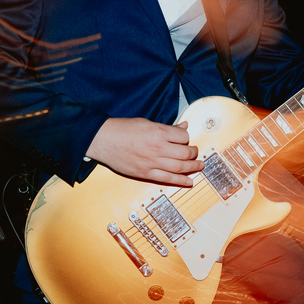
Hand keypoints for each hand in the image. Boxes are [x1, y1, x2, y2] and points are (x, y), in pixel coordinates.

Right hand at [86, 118, 202, 186]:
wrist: (104, 140)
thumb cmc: (122, 129)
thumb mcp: (147, 122)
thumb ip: (167, 127)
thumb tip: (184, 126)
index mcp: (159, 132)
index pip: (184, 136)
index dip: (187, 137)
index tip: (186, 139)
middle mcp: (158, 147)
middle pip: (186, 153)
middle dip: (194, 153)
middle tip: (195, 153)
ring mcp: (152, 162)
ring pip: (180, 167)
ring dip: (193, 167)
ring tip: (199, 166)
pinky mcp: (146, 173)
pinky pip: (168, 179)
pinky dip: (181, 181)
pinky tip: (189, 181)